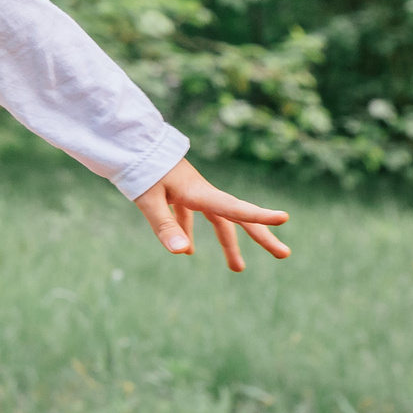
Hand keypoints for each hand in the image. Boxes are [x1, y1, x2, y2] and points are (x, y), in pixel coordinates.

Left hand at [132, 158, 289, 271]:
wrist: (128, 144)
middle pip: (237, 217)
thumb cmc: (140, 169)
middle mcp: (202, 192)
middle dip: (261, 235)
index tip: (284, 218)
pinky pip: (191, 215)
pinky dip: (190, 232)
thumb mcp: (149, 199)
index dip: (259, 215)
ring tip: (238, 268)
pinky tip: (188, 250)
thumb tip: (183, 253)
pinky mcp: (178, 193)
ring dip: (229, 243)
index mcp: (200, 193)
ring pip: (218, 220)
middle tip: (284, 253)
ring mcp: (192, 192)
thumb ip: (165, 225)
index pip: (234, 208)